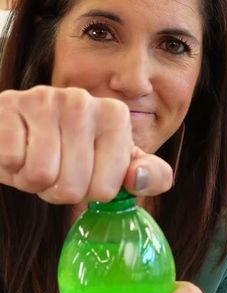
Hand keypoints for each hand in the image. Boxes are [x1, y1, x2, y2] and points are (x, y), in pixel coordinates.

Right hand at [0, 86, 171, 202]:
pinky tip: (18, 150)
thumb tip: (138, 179)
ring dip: (34, 182)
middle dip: (58, 191)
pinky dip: (11, 168)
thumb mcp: (116, 166)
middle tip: (55, 171)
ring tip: (36, 161)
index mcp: (114, 115)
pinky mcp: (9, 104)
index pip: (105, 190)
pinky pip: (12, 161)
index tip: (84, 174)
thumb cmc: (71, 154)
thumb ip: (147, 175)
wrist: (24, 133)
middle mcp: (82, 100)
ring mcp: (44, 98)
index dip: (88, 193)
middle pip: (73, 187)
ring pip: (41, 175)